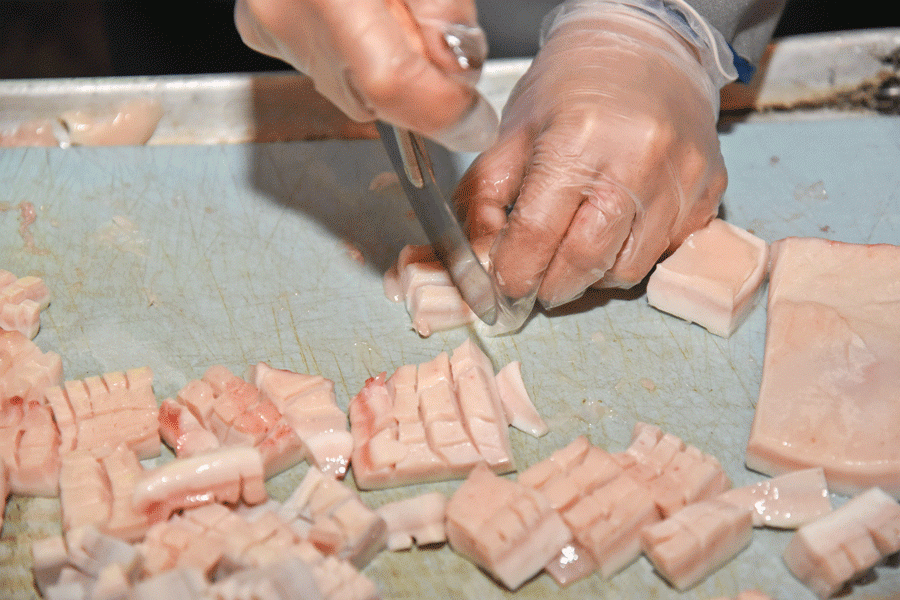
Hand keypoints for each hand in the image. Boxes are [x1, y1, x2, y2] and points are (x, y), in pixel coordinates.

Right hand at [234, 0, 497, 150]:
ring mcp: (268, 23)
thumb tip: (456, 77)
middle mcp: (285, 11)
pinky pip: (327, 66)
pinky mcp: (261, 28)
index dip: (441, 112)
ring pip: (351, 88)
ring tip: (393, 9)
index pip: (390, 82)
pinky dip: (359, 53)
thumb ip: (443, 13)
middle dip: (422, 86)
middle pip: (372, 93)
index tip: (474, 118)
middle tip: (437, 36)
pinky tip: (365, 11)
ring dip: (391, 69)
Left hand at [454, 0, 728, 308]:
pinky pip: (666, 251)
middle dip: (553, 286)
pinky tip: (615, 232)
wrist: (646, 46)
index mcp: (577, 141)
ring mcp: (681, 179)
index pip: (537, 233)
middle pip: (587, 260)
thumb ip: (485, 197)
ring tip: (576, 255)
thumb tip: (477, 259)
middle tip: (537, 285)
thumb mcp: (513, 131)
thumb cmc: (573, 86)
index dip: (515, 272)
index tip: (504, 286)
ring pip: (630, 268)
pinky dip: (633, 255)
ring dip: (595, 277)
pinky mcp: (709, 191)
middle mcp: (637, 161)